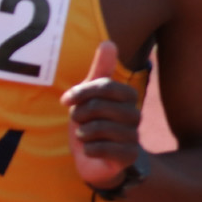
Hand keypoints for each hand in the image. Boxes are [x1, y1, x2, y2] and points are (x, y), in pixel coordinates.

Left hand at [60, 41, 142, 188]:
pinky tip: (91, 150)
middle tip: (78, 122)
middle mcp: (135, 116)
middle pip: (100, 107)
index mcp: (128, 98)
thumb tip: (109, 42)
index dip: (82, 92)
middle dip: (79, 115)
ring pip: (99, 128)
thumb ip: (101, 70)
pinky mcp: (128, 157)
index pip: (106, 86)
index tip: (66, 100)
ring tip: (85, 136)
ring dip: (83, 133)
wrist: (99, 160)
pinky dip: (88, 150)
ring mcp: (133, 137)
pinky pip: (102, 148)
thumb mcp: (92, 96)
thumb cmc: (94, 123)